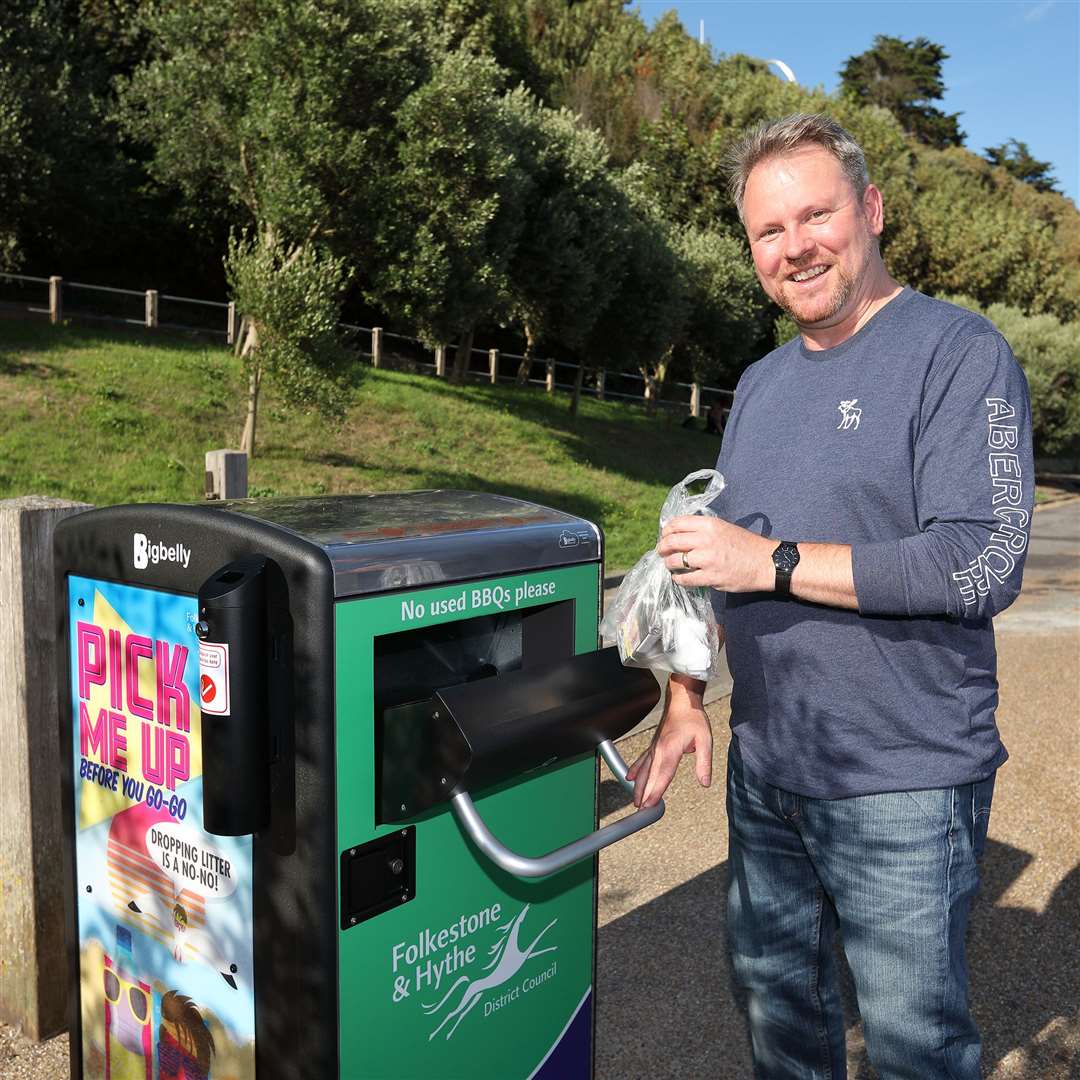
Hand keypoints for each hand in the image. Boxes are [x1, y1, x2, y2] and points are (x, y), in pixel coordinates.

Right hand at [625, 675, 712, 807]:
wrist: (682, 701)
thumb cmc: (693, 719)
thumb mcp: (705, 740)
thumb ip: (704, 763)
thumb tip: (705, 783)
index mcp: (670, 750)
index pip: (662, 775)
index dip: (655, 791)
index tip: (649, 804)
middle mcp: (658, 750)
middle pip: (649, 776)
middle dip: (644, 794)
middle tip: (640, 811)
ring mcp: (653, 747)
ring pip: (642, 770)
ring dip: (638, 786)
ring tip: (636, 801)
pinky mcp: (653, 745)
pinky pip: (641, 760)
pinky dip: (634, 770)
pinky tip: (629, 778)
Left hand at [658, 514, 773, 592]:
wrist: (767, 562)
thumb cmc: (746, 545)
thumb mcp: (724, 528)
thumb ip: (703, 529)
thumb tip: (679, 534)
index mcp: (709, 524)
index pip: (677, 523)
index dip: (666, 531)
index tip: (665, 536)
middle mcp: (706, 539)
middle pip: (671, 542)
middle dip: (662, 548)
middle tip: (662, 552)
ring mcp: (707, 559)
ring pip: (674, 561)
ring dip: (669, 564)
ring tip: (671, 566)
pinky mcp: (711, 577)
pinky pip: (685, 579)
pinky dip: (678, 579)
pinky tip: (680, 578)